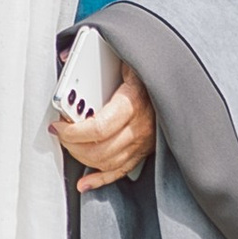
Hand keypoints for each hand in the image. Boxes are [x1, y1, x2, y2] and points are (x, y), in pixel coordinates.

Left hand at [52, 61, 156, 191]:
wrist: (179, 80)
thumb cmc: (147, 68)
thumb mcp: (124, 56)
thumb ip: (94, 55)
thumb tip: (63, 55)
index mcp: (133, 102)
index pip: (98, 128)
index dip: (73, 131)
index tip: (58, 124)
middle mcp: (140, 127)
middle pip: (100, 149)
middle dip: (73, 145)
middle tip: (60, 134)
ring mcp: (143, 142)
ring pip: (107, 163)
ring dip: (83, 158)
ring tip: (69, 146)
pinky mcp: (144, 152)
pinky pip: (120, 172)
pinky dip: (100, 180)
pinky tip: (84, 182)